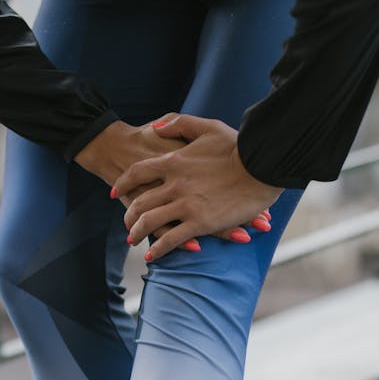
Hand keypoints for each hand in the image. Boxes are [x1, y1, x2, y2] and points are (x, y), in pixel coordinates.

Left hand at [116, 114, 283, 260]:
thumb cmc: (239, 146)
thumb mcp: (207, 126)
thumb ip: (178, 124)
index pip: (137, 173)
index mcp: (173, 160)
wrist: (263, 164)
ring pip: (149, 223)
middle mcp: (174, 184)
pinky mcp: (200, 222)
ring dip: (137, 234)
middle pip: (139, 202)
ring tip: (133, 240)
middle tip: (126, 224)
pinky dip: (158, 249)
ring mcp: (185, 204)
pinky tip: (152, 256)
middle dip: (128, 216)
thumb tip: (156, 127)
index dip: (122, 184)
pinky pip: (171, 239)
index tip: (115, 192)